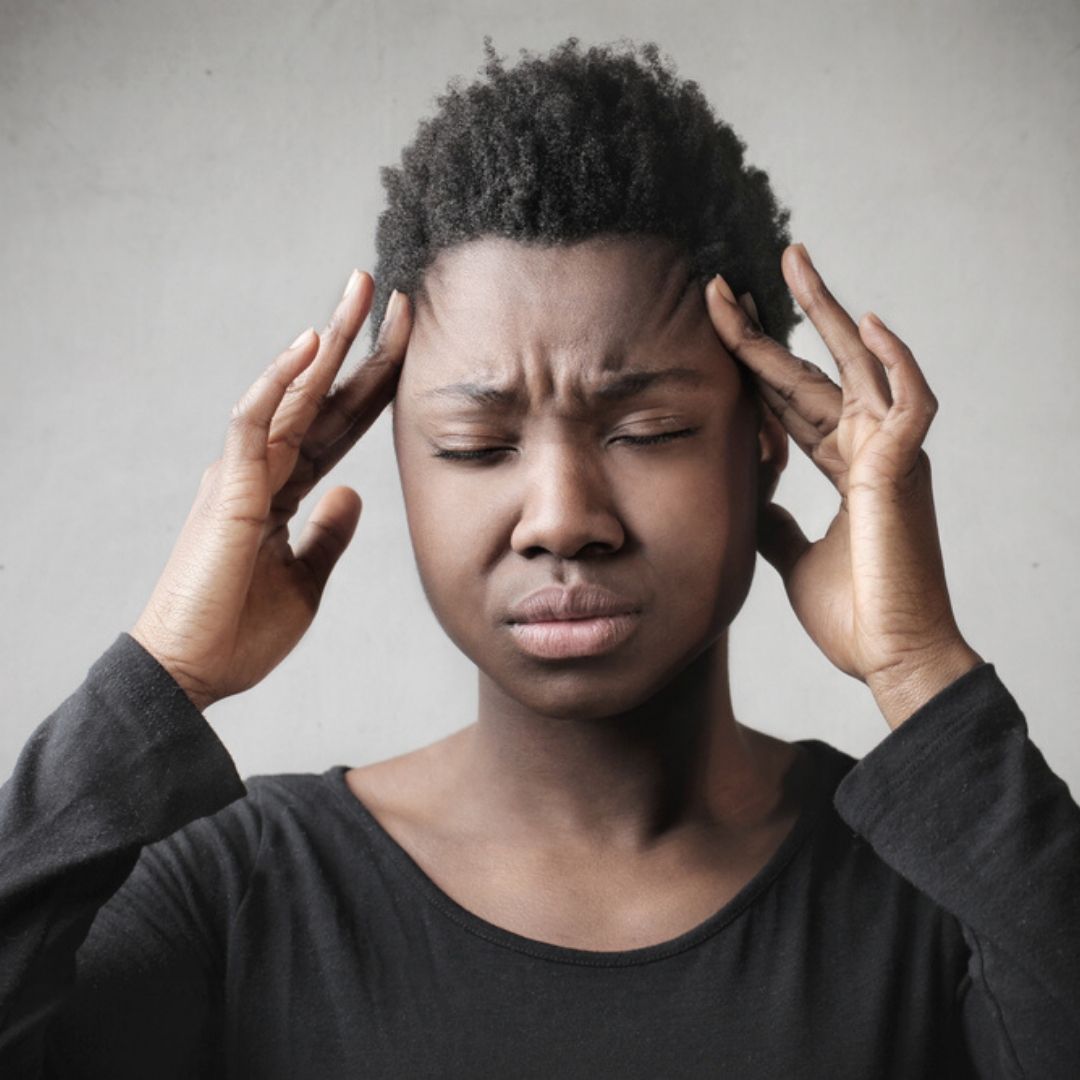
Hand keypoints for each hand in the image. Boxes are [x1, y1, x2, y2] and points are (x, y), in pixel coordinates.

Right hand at [131, 270, 410, 711]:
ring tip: (360, 292)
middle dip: (356, 342)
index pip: (339, 424)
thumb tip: (353, 495)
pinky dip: (279, 383)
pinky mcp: (228, 490)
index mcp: (284, 490)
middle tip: (387, 290)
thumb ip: (328, 533)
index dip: (373, 383)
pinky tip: (308, 346)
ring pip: (292, 393)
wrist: (194, 671)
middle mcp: (264, 470)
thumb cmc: (239, 629)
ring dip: (327, 341)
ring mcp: (244, 475)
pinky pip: (253, 422)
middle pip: (321, 395)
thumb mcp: (306, 579)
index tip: (405, 342)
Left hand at [707, 244, 981, 728]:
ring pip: (858, 368)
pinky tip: (866, 324)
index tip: (718, 328)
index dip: (754, 364)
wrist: (890, 660)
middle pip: (815, 370)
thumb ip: (774, 520)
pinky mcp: (906, 471)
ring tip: (793, 264)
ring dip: (827, 315)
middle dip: (776, 323)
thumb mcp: (792, 556)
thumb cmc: (855, 614)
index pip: (789, 400)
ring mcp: (891, 455)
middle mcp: (868, 449)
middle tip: (735, 280)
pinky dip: (894, 362)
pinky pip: (909, 402)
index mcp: (844, 466)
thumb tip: (750, 497)